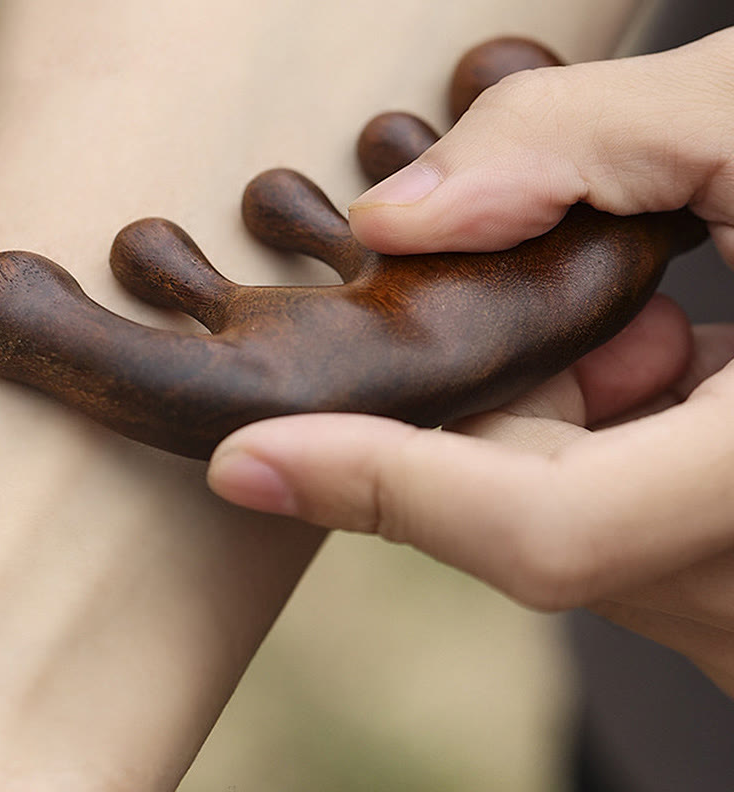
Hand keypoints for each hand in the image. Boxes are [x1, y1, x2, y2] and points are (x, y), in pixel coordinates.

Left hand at [207, 28, 733, 696]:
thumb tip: (400, 221)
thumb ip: (590, 140)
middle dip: (476, 401)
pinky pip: (610, 513)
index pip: (543, 530)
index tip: (245, 464)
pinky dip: (595, 429)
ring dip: (548, 405)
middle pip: (529, 509)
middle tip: (523, 295)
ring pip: (561, 512)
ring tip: (649, 316)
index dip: (380, 491)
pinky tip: (667, 355)